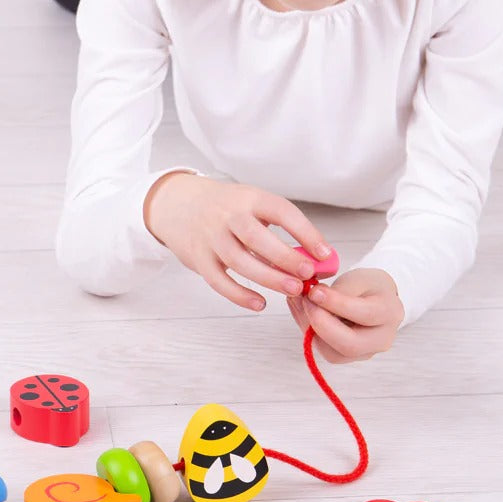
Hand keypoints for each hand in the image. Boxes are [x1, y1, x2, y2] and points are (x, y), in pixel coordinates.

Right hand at [143, 172, 332, 311]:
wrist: (178, 205)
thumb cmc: (225, 208)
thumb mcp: (250, 205)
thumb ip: (277, 229)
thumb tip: (314, 259)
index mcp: (248, 198)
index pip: (280, 211)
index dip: (305, 232)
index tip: (324, 253)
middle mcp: (227, 215)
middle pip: (256, 238)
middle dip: (285, 257)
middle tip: (307, 275)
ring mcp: (210, 237)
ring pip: (239, 261)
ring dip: (268, 278)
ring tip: (293, 290)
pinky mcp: (198, 258)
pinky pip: (219, 280)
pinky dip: (239, 294)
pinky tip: (259, 303)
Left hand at [287, 267, 403, 362]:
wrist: (373, 298)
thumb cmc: (366, 286)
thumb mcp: (358, 279)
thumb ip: (339, 291)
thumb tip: (313, 297)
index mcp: (390, 312)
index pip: (365, 314)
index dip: (337, 304)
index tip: (315, 291)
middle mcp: (381, 339)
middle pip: (350, 344)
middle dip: (321, 324)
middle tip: (304, 300)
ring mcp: (364, 352)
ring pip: (333, 353)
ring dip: (309, 328)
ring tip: (299, 303)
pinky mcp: (346, 356)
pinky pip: (324, 350)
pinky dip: (308, 331)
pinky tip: (301, 311)